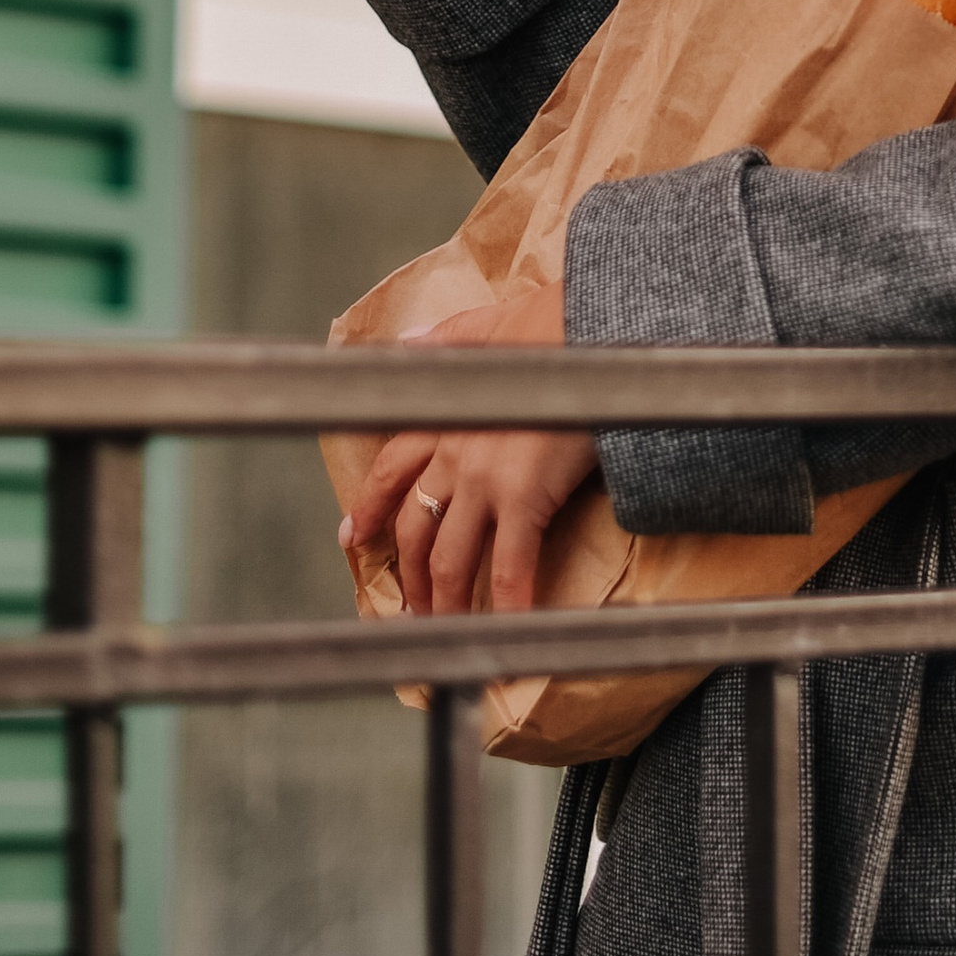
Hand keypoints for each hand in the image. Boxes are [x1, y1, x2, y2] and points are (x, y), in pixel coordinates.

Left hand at [341, 281, 594, 615]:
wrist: (600, 326)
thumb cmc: (558, 321)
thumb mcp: (491, 320)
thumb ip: (446, 338)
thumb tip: (406, 340)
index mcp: (446, 412)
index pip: (391, 468)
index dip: (371, 506)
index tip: (355, 535)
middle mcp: (455, 451)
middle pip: (414, 527)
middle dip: (407, 573)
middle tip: (405, 608)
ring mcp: (485, 478)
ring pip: (449, 557)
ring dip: (444, 602)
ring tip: (445, 635)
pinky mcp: (525, 496)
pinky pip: (510, 566)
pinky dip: (509, 607)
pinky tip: (511, 636)